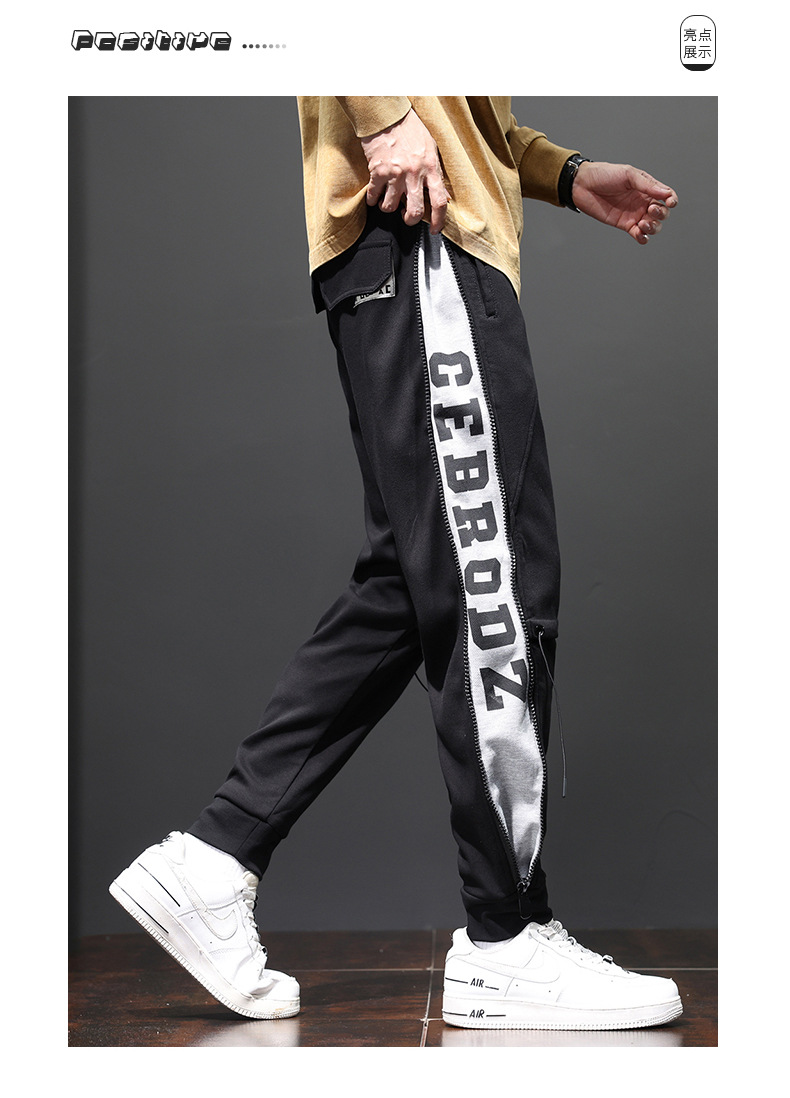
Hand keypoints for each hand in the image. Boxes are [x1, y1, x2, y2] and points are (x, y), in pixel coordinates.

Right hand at [360, 109, 448, 233]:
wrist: (386, 114)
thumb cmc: (409, 128)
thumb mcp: (430, 148)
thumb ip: (435, 172)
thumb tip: (444, 195)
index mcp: (431, 168)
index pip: (440, 201)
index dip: (439, 221)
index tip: (435, 229)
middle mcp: (414, 173)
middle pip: (414, 212)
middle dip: (409, 220)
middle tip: (406, 216)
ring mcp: (395, 174)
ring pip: (390, 207)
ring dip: (388, 208)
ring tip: (388, 200)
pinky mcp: (378, 171)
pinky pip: (373, 196)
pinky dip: (372, 199)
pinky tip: (374, 196)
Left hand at [572, 161, 677, 243]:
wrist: (584, 185)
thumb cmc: (605, 175)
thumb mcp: (629, 175)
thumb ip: (647, 185)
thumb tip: (666, 194)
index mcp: (647, 188)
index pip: (666, 196)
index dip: (671, 200)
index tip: (669, 202)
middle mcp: (643, 202)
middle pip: (662, 213)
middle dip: (661, 214)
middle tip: (649, 210)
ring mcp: (634, 214)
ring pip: (653, 226)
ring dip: (653, 228)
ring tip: (643, 224)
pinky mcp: (624, 225)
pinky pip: (638, 235)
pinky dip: (642, 238)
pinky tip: (640, 234)